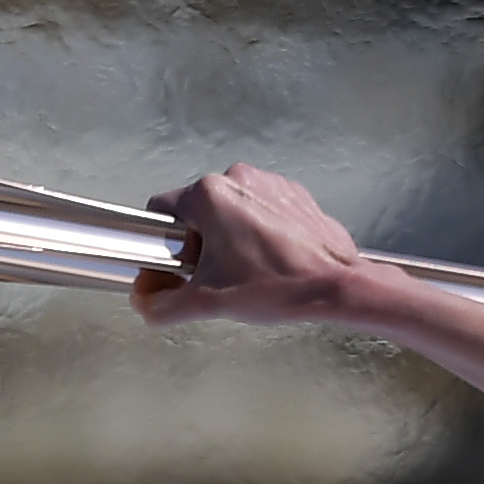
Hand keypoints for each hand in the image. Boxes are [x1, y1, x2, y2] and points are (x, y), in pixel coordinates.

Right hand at [135, 164, 372, 328]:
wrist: (339, 286)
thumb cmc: (279, 287)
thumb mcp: (207, 304)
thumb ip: (160, 306)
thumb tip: (145, 302)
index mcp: (209, 194)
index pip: (160, 212)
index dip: (161, 245)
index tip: (178, 269)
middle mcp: (237, 177)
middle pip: (196, 212)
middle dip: (199, 244)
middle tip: (218, 277)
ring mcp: (269, 182)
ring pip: (229, 211)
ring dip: (229, 238)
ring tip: (249, 271)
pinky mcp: (294, 193)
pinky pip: (260, 209)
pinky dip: (258, 232)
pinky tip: (271, 260)